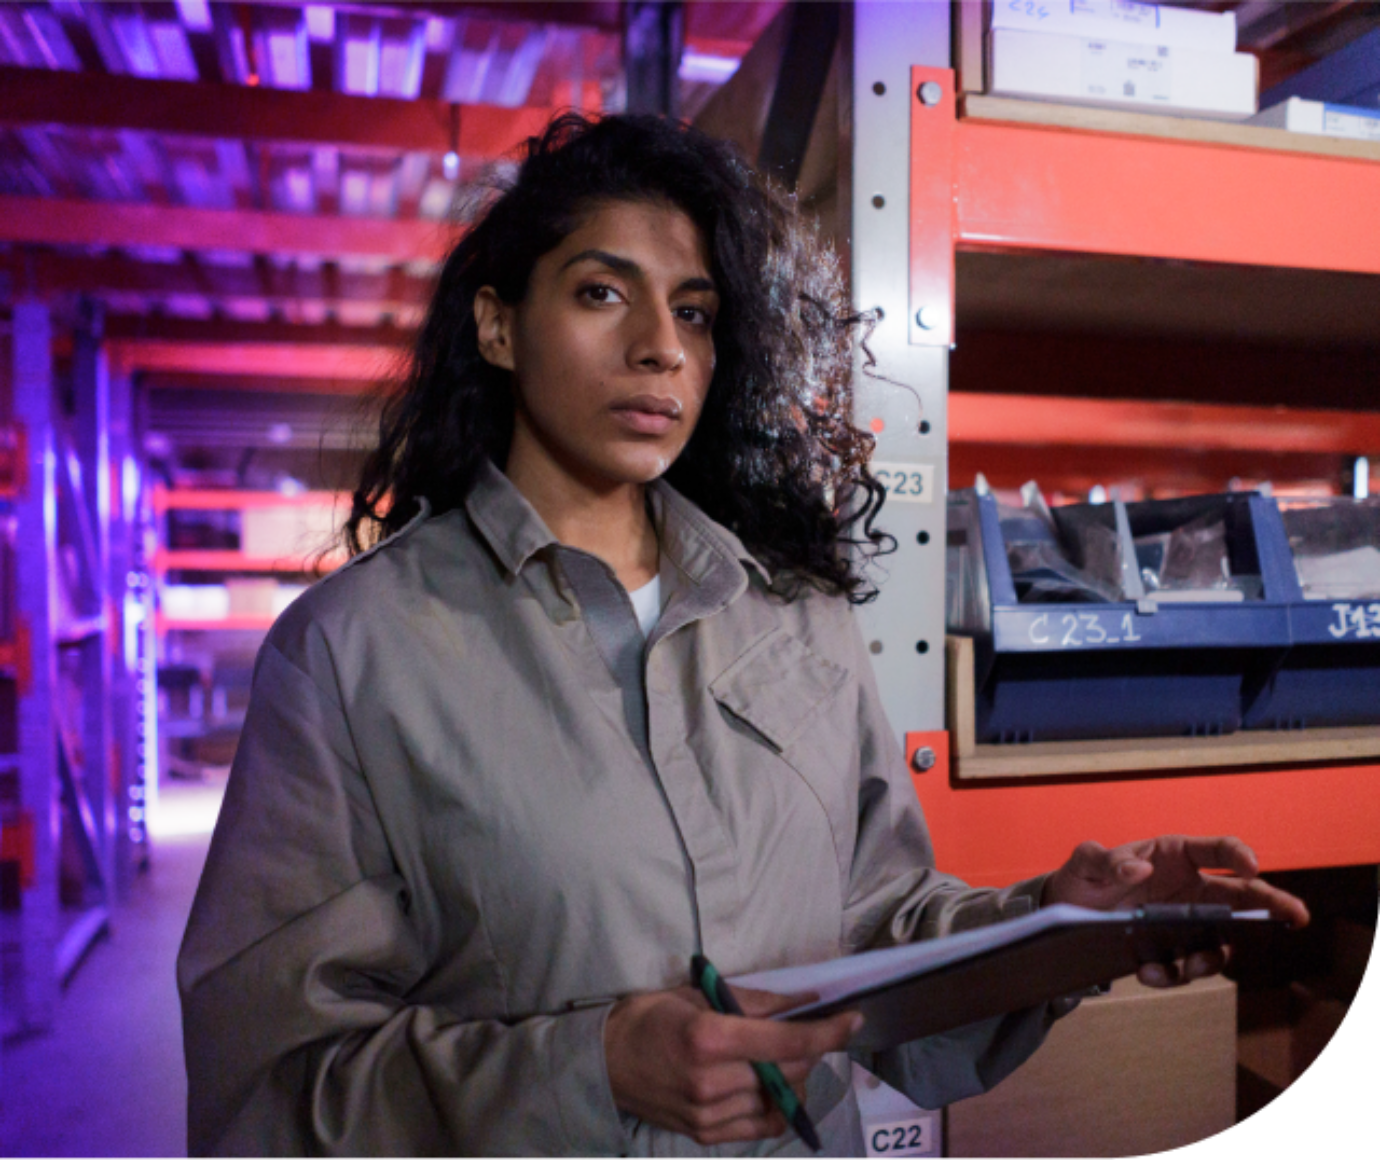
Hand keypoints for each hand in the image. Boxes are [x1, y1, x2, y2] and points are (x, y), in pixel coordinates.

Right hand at [604, 983, 861, 1145]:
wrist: (603, 1061)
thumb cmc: (651, 1015)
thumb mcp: (700, 995)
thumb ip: (756, 1001)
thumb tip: (805, 1002)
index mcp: (710, 1038)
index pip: (787, 1041)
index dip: (828, 1032)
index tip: (853, 1020)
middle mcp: (712, 1081)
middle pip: (789, 1072)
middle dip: (810, 1051)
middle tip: (807, 1034)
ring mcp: (709, 1114)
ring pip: (779, 1101)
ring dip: (792, 1078)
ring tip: (779, 1058)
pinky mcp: (705, 1135)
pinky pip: (760, 1127)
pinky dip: (776, 1107)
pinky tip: (769, 1088)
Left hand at [1042, 835, 1309, 987]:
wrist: (1067, 912)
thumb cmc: (1084, 876)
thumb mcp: (1085, 862)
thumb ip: (1105, 860)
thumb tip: (1138, 870)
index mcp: (1174, 854)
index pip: (1218, 849)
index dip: (1239, 853)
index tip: (1252, 864)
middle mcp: (1190, 888)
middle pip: (1242, 895)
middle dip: (1273, 904)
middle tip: (1297, 915)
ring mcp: (1186, 922)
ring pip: (1221, 941)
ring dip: (1213, 956)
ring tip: (1191, 965)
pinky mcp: (1172, 950)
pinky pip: (1187, 966)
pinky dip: (1174, 973)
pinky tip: (1150, 972)